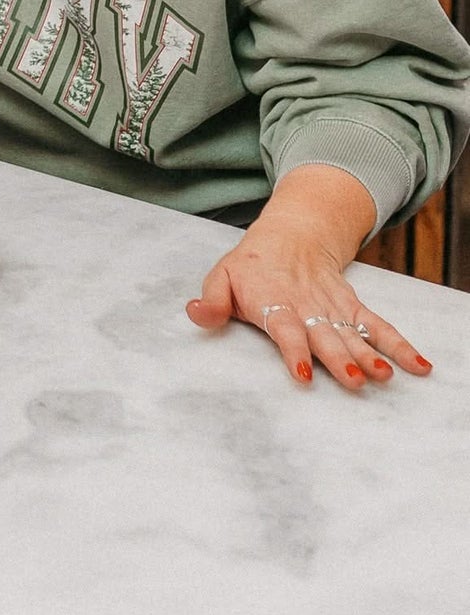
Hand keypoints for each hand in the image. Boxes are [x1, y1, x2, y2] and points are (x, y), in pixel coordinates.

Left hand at [185, 165, 430, 389]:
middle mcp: (308, 308)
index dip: (293, 349)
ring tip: (385, 376)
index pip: (285, 328)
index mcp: (275, 301)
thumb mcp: (222, 276)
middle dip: (339, 359)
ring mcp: (334, 309)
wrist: (291, 235)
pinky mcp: (353, 308)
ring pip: (355, 333)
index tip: (301, 372)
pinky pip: (379, 326)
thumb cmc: (251, 265)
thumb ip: (211, 300)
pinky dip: (400, 345)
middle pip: (325, 336)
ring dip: (372, 354)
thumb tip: (195, 314)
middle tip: (355, 380)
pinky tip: (419, 365)